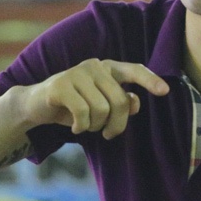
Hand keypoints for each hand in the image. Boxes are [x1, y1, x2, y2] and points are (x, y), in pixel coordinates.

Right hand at [21, 59, 168, 138]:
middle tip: (108, 134)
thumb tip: (135, 102)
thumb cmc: (74, 105)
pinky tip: (74, 127)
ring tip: (86, 125)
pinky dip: (81, 126)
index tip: (165, 92)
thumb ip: (121, 102)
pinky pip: (83, 112)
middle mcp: (94, 66)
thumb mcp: (101, 105)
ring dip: (96, 126)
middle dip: (117, 124)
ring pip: (102, 109)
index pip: (134, 70)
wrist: (36, 105)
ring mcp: (76, 73)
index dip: (150, 81)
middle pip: (120, 101)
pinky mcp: (60, 85)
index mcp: (108, 68)